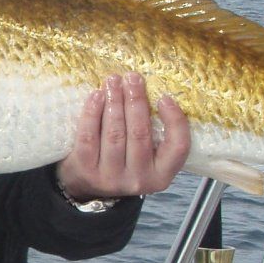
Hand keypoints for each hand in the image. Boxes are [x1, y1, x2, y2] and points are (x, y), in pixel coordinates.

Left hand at [57, 73, 189, 201]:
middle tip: (132, 78)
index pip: (178, 147)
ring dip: (114, 102)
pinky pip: (89, 136)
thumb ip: (153, 134)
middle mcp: (138, 180)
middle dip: (136, 101)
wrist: (85, 184)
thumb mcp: (146, 157)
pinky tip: (96, 96)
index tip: (165, 97)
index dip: (174, 121)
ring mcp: (110, 177)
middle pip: (140, 134)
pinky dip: (92, 113)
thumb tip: (150, 92)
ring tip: (113, 82)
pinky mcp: (85, 170)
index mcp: (160, 176)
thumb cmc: (123, 161)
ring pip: (115, 133)